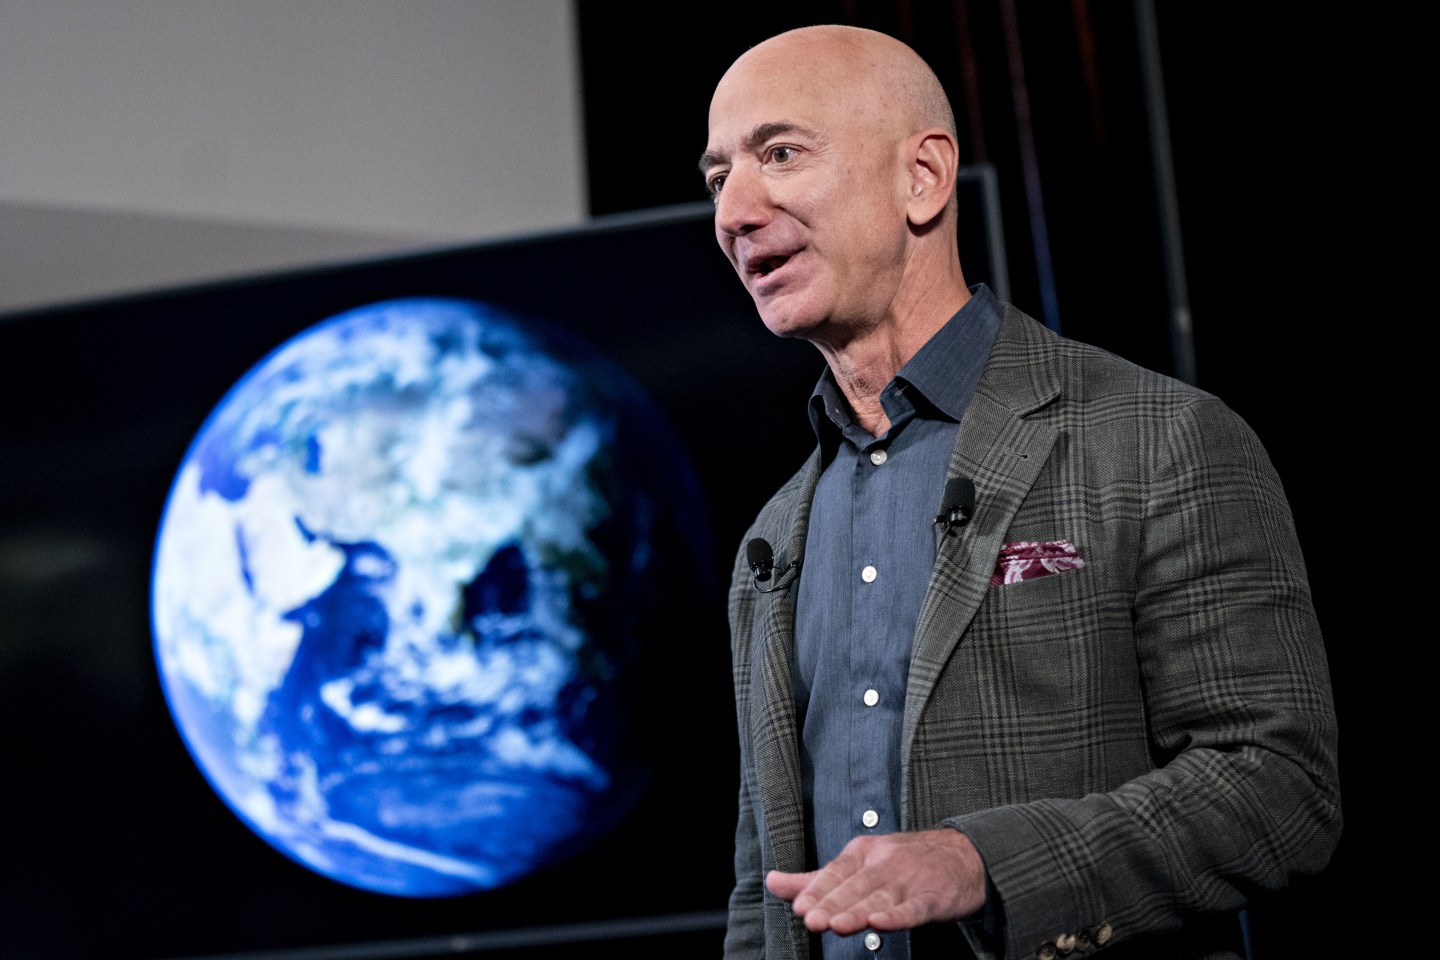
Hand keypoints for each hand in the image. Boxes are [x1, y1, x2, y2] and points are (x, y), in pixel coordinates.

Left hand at [765, 828, 986, 934]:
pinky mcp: (933, 897)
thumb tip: (773, 882)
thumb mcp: (859, 863)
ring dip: (858, 911)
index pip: (836, 872)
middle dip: (832, 904)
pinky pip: (913, 908)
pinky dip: (898, 915)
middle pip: (855, 886)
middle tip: (812, 920)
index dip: (818, 890)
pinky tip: (881, 923)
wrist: (964, 857)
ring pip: (880, 898)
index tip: (800, 907)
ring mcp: (909, 880)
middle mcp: (884, 863)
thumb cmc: (904, 863)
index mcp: (863, 853)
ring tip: (837, 925)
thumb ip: (815, 879)